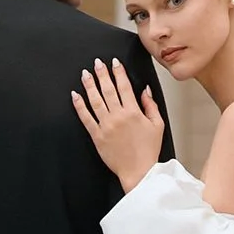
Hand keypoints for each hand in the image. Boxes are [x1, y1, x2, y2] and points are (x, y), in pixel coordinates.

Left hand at [73, 54, 166, 191]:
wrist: (139, 171)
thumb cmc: (149, 150)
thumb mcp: (158, 125)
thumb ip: (151, 105)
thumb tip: (145, 90)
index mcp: (133, 112)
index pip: (124, 86)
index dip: (119, 72)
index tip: (114, 63)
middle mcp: (118, 116)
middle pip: (108, 90)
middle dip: (102, 74)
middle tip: (97, 63)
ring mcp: (106, 126)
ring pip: (95, 101)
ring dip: (89, 85)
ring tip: (85, 74)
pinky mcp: (97, 136)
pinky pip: (86, 118)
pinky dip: (79, 106)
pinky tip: (75, 96)